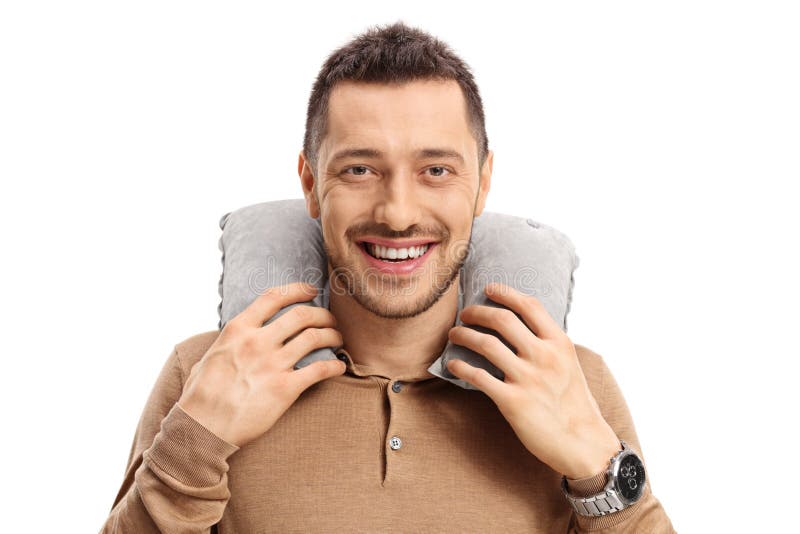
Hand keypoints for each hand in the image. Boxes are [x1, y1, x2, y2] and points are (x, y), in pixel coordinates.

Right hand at [177, 282, 345, 447]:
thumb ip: (226, 345)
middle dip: (322, 314)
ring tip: (337, 340)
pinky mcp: (285, 388)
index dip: (298, 290)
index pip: (273, 297)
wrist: (202, 429)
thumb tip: (231, 342)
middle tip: (330, 320)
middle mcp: (257, 342)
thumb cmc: (199, 397)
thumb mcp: (208, 357)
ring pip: (315, 338)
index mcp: (237, 330)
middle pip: (302, 315)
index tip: (311, 291)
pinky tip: (339, 368)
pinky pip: (320, 369)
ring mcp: (272, 364)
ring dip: (332, 335)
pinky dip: (334, 366)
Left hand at [446, 282, 619, 479]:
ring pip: (485, 344)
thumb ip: (547, 344)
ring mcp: (528, 378)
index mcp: (559, 344)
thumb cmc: (573, 402)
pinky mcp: (513, 401)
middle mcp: (543, 356)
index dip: (506, 293)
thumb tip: (520, 326)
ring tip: (454, 334)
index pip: (529, 306)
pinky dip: (460, 367)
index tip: (488, 289)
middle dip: (477, 311)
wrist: (582, 442)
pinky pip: (478, 377)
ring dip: (463, 335)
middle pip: (501, 319)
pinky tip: (451, 364)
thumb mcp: (569, 364)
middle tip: (465, 314)